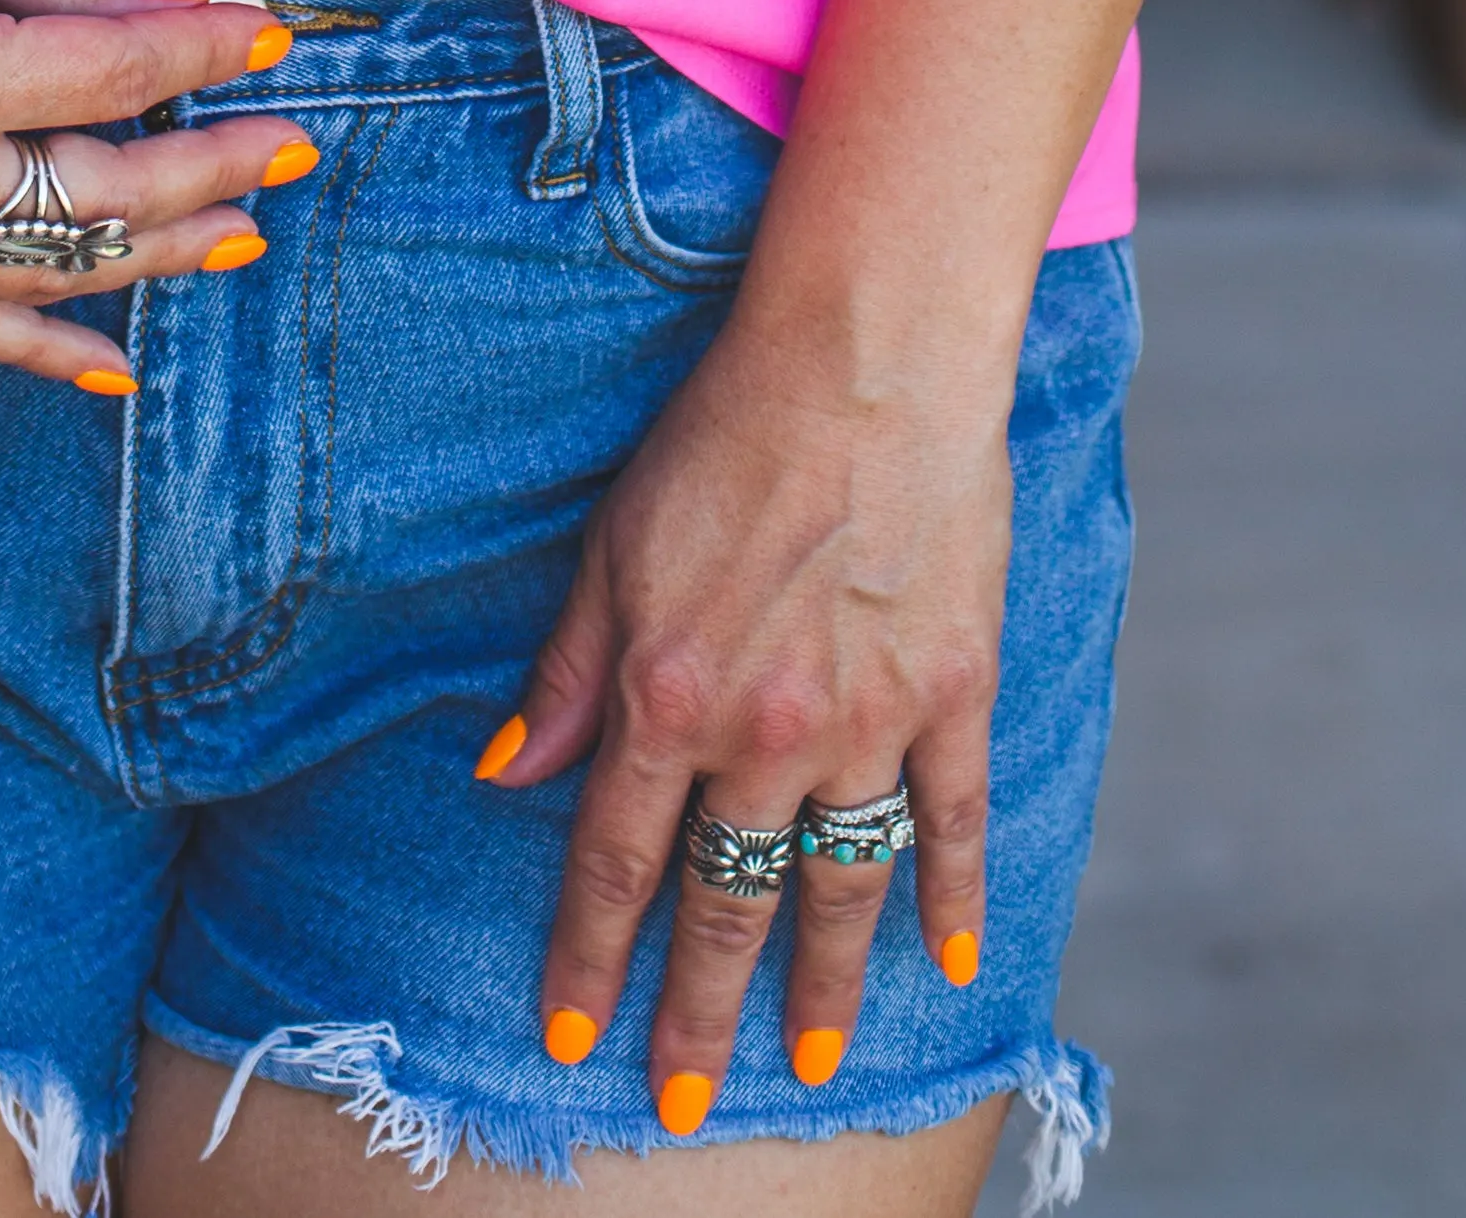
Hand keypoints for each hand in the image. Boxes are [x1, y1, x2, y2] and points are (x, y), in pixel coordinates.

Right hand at [0, 0, 312, 385]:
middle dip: (211, 166)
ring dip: (151, 258)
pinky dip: (36, 353)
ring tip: (238, 234)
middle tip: (292, 145)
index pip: (116, 75)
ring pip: (43, 275)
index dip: (207, 52)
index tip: (274, 34)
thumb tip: (189, 1)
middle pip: (100, 191)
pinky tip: (111, 367)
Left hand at [478, 288, 1010, 1125]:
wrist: (864, 360)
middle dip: (697, 1014)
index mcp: (669, 696)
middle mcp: (766, 734)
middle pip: (726, 905)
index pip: (618, 861)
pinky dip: (951, 899)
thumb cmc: (724, 433)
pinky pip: (951, 825)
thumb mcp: (614, 544)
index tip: (574, 1035)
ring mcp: (870, 724)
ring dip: (822, 990)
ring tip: (809, 1063)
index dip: (592, 957)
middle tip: (683, 1105)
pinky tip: (948, 962)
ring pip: (840, 890)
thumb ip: (569, 674)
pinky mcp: (954, 696)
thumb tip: (511, 774)